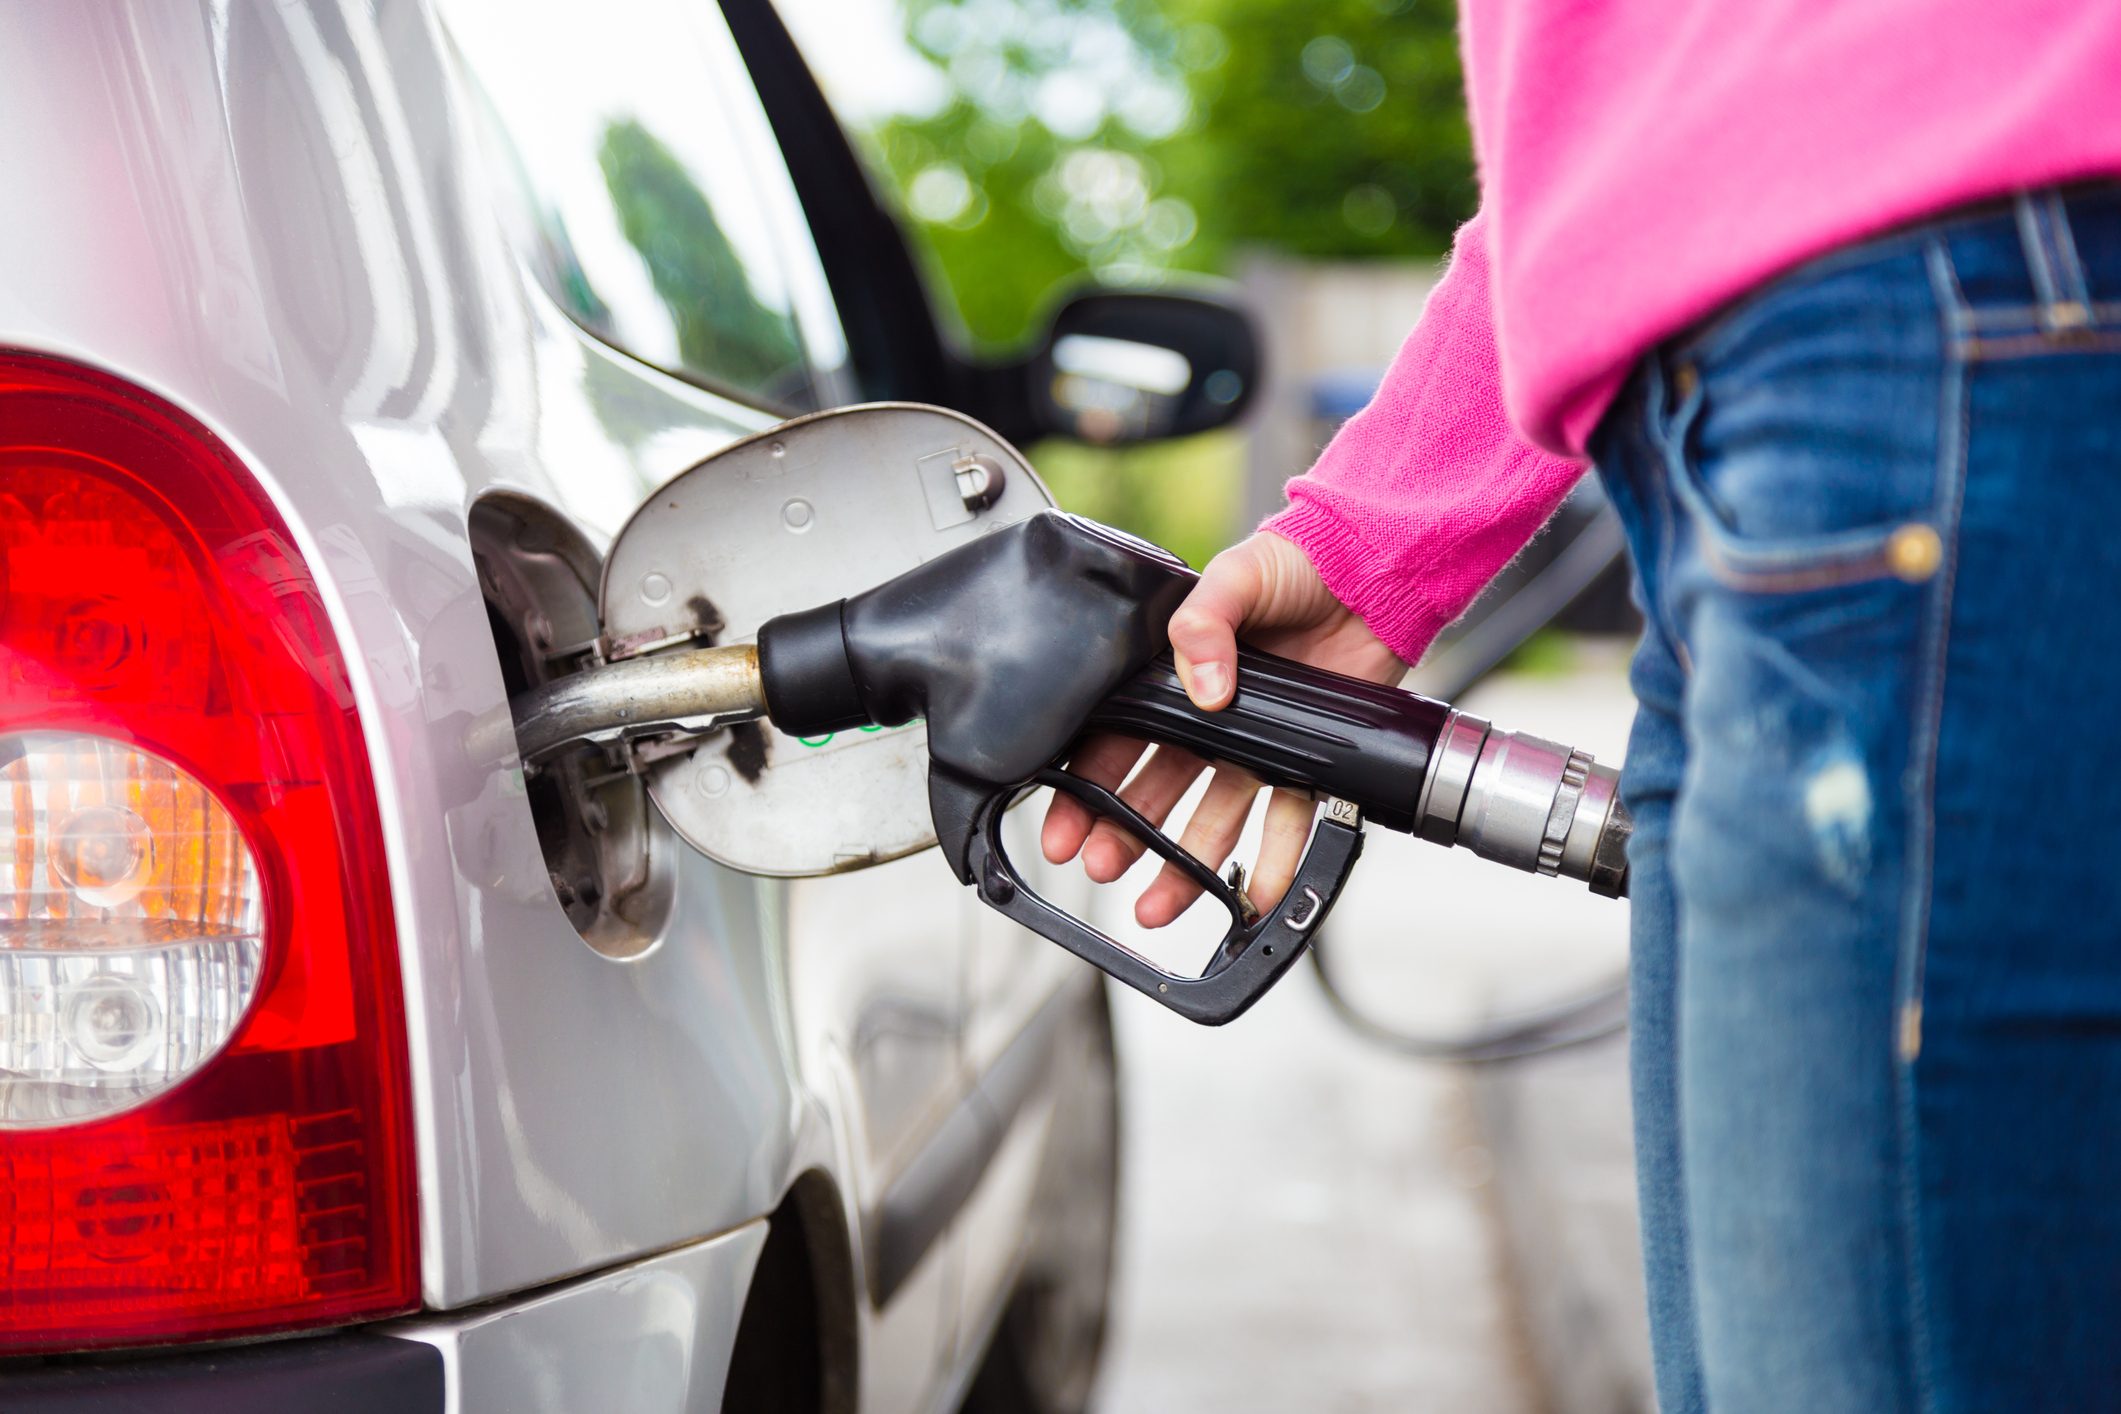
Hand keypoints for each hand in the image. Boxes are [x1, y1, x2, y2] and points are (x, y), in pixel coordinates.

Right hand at [1039, 531, 1405, 926]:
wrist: (1371, 569)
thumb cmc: (1296, 562)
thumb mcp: (1236, 573)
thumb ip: (1203, 622)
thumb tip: (1202, 687)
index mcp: (1173, 677)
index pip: (1114, 742)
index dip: (1085, 788)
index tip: (1064, 829)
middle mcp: (1209, 720)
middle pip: (1154, 794)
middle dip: (1122, 837)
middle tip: (1101, 866)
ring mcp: (1257, 745)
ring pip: (1210, 821)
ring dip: (1182, 867)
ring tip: (1155, 906)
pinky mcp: (1307, 760)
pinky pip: (1287, 823)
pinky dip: (1271, 864)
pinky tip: (1251, 897)